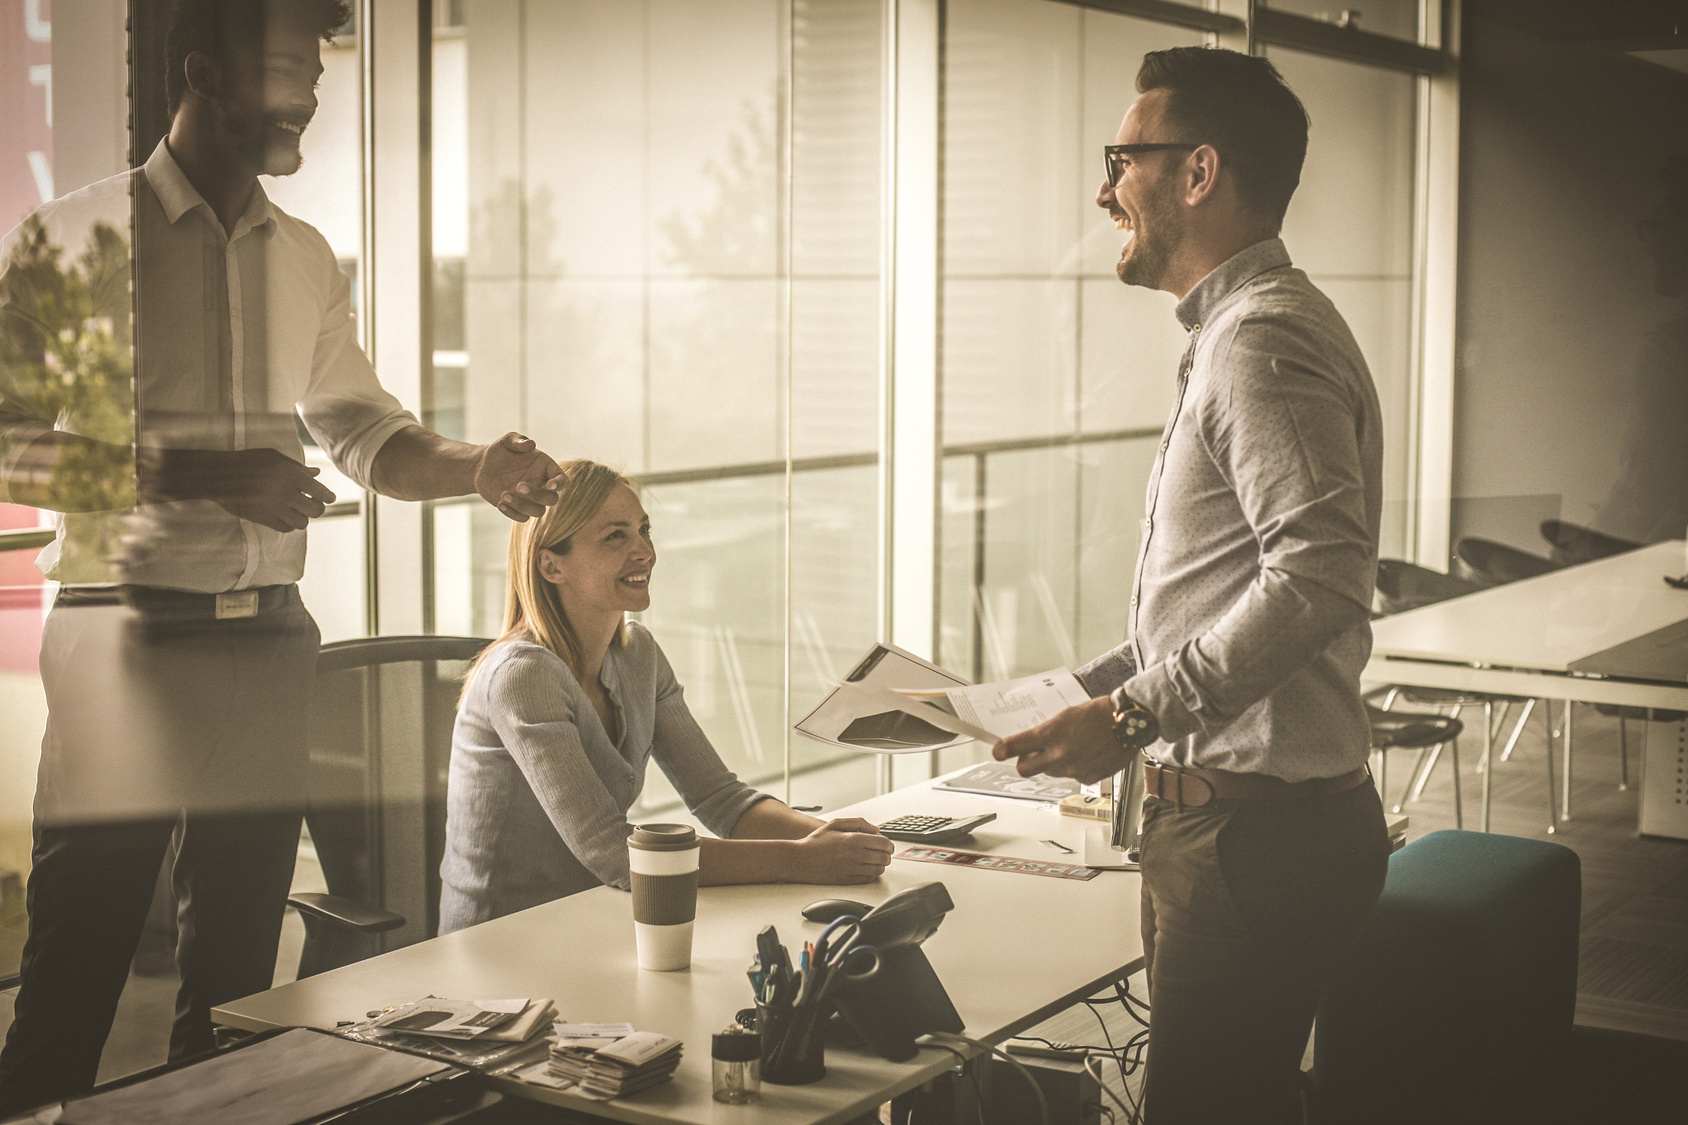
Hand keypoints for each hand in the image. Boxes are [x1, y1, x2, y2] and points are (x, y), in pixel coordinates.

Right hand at [141, 447, 335, 533]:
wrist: (219, 476)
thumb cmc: (248, 462)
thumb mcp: (273, 457)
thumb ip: (297, 467)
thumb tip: (316, 473)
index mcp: (290, 474)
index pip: (320, 491)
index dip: (328, 497)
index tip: (329, 499)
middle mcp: (285, 492)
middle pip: (315, 510)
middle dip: (317, 508)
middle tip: (314, 505)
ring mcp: (274, 507)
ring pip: (302, 522)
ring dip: (303, 517)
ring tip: (298, 511)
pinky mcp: (263, 519)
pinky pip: (286, 528)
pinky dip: (290, 524)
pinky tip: (286, 517)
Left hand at [474, 433, 562, 520]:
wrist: (482, 467)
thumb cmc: (499, 452)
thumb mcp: (506, 441)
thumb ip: (519, 441)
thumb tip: (531, 444)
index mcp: (546, 468)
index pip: (562, 480)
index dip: (559, 484)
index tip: (549, 485)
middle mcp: (541, 485)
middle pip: (552, 499)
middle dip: (538, 496)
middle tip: (519, 486)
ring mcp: (530, 499)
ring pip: (538, 512)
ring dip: (523, 506)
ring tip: (504, 495)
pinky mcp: (518, 509)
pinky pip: (522, 518)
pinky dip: (512, 513)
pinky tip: (500, 503)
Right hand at [790, 818, 893, 884]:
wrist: (800, 859)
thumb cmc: (816, 842)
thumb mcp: (835, 824)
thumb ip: (859, 823)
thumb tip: (877, 830)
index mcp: (854, 839)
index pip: (884, 843)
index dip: (889, 844)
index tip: (887, 845)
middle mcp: (855, 855)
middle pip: (884, 858)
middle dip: (886, 855)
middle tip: (882, 853)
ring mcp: (851, 869)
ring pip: (879, 870)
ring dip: (880, 865)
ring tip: (873, 861)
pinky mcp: (847, 880)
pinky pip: (868, 879)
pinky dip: (871, 874)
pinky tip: (865, 868)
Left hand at [994, 695, 1129, 784]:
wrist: (1128, 723)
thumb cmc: (1099, 713)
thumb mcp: (1066, 714)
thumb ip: (1047, 731)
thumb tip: (1034, 741)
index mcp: (1050, 734)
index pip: (1014, 747)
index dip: (1001, 750)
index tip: (998, 751)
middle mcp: (1058, 756)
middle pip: (1025, 769)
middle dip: (1024, 762)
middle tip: (1030, 754)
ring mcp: (1072, 770)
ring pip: (1050, 772)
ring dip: (1052, 763)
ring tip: (1069, 747)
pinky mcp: (1087, 779)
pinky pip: (1072, 776)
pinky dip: (1075, 768)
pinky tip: (1086, 754)